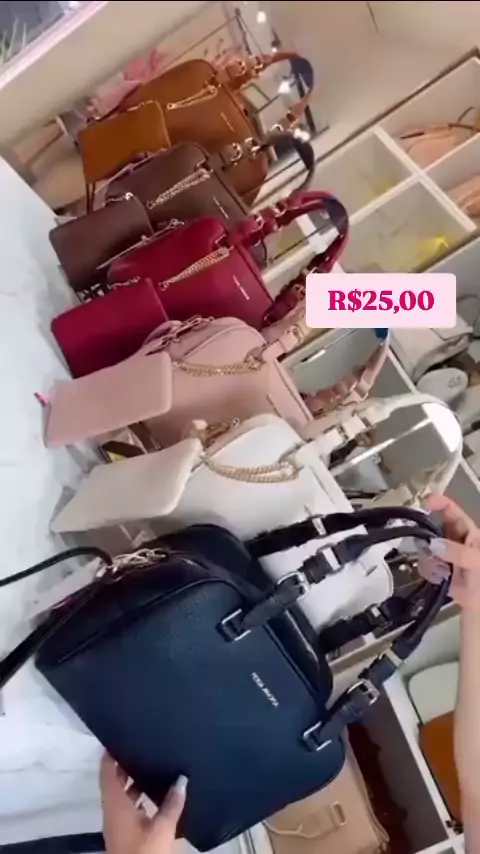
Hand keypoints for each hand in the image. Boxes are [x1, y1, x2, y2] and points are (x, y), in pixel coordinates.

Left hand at [100, 754, 186, 853]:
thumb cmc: (144, 852)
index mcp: (116, 806)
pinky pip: (129, 809)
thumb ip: (172, 803)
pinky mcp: (126, 835)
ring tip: (153, 766)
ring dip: (134, 783)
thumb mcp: (162, 828)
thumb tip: (182, 779)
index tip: (116, 738)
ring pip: (123, 797)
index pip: (106, 774)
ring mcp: (118, 825)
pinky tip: (157, 796)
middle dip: (125, 766)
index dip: (108, 756)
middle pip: (114, 783)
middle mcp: (113, 812)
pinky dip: (140, 799)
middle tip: (142, 747)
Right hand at [420, 494, 479, 609]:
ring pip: (426, 547)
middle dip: (428, 537)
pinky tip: (440, 578)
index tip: (425, 501)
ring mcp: (446, 556)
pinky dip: (430, 571)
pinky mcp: (439, 571)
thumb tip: (433, 544)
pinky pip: (425, 564)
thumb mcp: (477, 562)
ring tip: (442, 571)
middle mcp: (456, 541)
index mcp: (469, 533)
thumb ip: (457, 552)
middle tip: (426, 546)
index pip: (453, 512)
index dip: (440, 503)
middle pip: (434, 528)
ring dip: (430, 559)